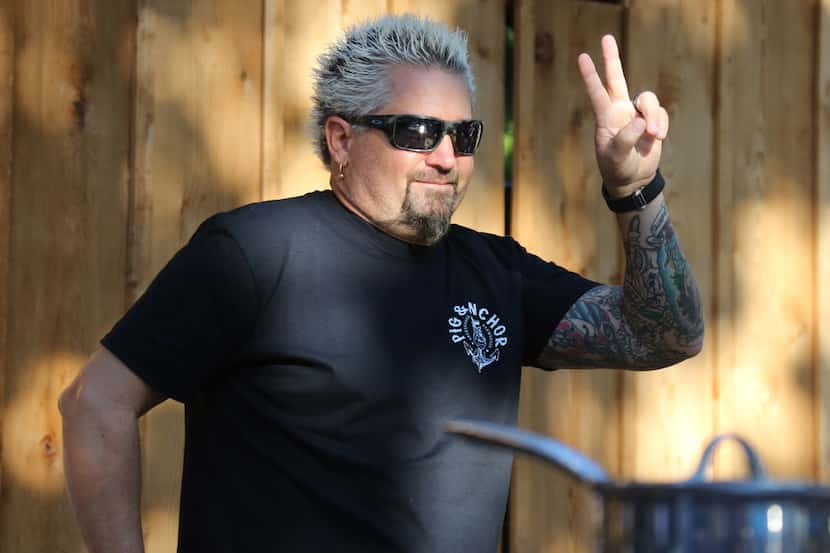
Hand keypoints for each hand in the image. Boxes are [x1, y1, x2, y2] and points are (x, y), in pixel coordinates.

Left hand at [578, 35, 668, 195]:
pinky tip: (658, 138)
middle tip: (606, 37)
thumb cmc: (617, 168)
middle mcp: (619, 111)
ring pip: (648, 99)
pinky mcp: (652, 120)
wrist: (633, 179)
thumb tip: (641, 121)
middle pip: (617, 78)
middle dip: (612, 58)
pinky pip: (661, 113)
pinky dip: (662, 124)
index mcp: (605, 118)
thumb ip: (626, 139)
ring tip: (654, 136)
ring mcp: (637, 114)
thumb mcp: (617, 157)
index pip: (597, 93)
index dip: (590, 76)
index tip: (582, 57)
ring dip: (653, 116)